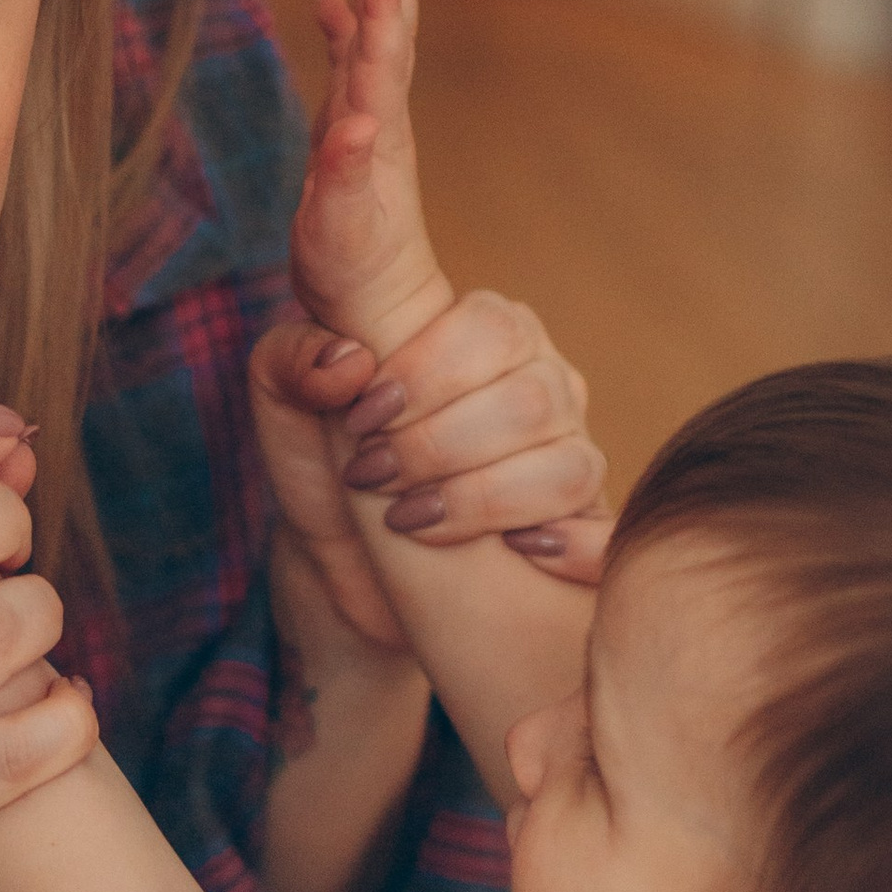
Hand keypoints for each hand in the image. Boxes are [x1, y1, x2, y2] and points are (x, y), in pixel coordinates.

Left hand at [251, 292, 611, 643]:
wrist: (344, 564)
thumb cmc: (325, 465)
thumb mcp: (286, 402)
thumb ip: (295, 356)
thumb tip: (350, 362)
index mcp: (484, 331)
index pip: (490, 327)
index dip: (424, 374)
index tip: (362, 416)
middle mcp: (543, 381)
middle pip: (530, 400)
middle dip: (436, 447)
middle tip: (371, 475)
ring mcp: (572, 453)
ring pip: (566, 468)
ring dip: (478, 502)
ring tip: (408, 520)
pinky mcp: (585, 527)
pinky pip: (605, 536)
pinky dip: (569, 549)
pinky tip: (520, 554)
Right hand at [287, 0, 456, 358]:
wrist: (378, 311)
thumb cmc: (352, 280)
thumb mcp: (340, 234)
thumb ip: (344, 178)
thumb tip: (357, 122)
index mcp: (378, 134)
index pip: (383, 50)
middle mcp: (381, 121)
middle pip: (392, 32)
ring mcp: (370, 128)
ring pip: (377, 43)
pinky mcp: (354, 140)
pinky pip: (353, 69)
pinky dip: (348, 31)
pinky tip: (335, 4)